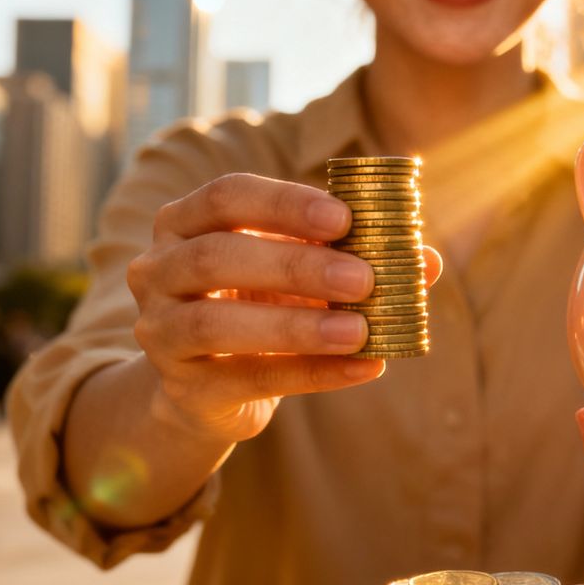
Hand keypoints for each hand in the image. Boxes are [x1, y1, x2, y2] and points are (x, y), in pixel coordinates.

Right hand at [127, 172, 442, 441]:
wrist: (211, 387)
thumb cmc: (262, 305)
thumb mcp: (302, 275)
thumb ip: (357, 258)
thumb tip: (428, 261)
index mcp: (184, 223)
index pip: (225, 196)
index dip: (284, 204)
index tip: (344, 218)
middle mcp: (156, 270)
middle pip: (216, 257)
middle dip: (295, 264)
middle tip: (363, 277)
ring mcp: (160, 331)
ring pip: (217, 323)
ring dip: (297, 324)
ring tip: (361, 329)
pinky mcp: (184, 387)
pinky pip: (247, 378)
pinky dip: (312, 373)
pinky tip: (365, 367)